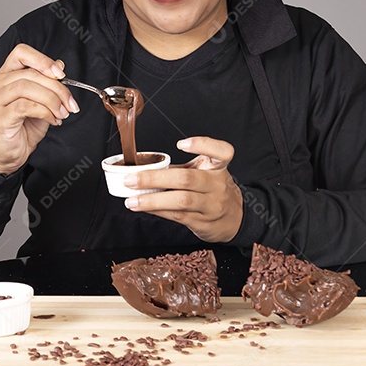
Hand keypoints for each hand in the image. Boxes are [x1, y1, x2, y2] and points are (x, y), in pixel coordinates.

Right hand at [0, 44, 78, 175]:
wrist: (7, 157)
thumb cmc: (21, 130)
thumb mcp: (40, 103)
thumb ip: (46, 84)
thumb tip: (59, 65)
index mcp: (4, 77)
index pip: (21, 53)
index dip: (42, 60)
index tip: (60, 74)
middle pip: (30, 73)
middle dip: (57, 87)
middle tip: (70, 103)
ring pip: (27, 87)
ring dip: (52, 99)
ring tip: (62, 113)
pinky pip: (25, 106)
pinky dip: (44, 111)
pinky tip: (52, 120)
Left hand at [122, 136, 242, 241]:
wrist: (235, 219)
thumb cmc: (213, 190)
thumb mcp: (205, 173)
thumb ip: (181, 169)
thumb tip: (145, 170)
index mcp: (218, 167)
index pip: (221, 152)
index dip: (203, 145)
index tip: (181, 144)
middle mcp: (217, 185)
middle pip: (186, 179)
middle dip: (155, 178)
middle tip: (131, 179)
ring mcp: (211, 205)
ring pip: (180, 201)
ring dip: (152, 200)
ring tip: (132, 200)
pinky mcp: (203, 222)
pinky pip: (177, 216)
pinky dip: (158, 211)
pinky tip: (145, 208)